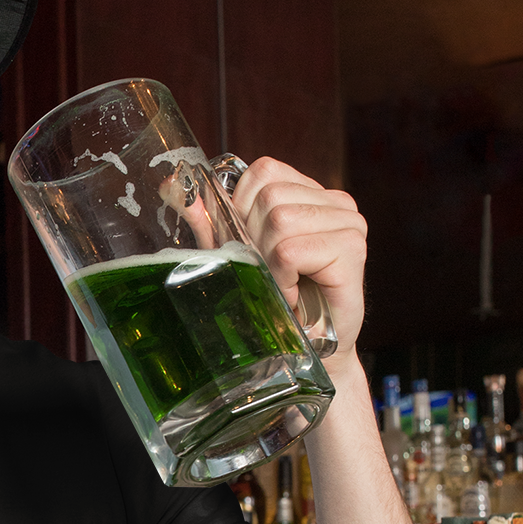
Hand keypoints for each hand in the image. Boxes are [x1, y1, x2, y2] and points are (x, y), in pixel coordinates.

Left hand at [228, 156, 367, 363]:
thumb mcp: (238, 253)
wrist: (312, 351)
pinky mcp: (351, 249)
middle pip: (269, 196)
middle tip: (271, 274)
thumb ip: (212, 217)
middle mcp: (337, 202)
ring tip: (284, 286)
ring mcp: (350, 224)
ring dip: (269, 264)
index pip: (264, 172)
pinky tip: (293, 296)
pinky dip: (282, 278)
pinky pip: (290, 250)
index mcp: (313, 194)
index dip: (244, 209)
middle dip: (255, 241)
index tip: (255, 248)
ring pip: (279, 220)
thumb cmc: (278, 302)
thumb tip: (170, 183)